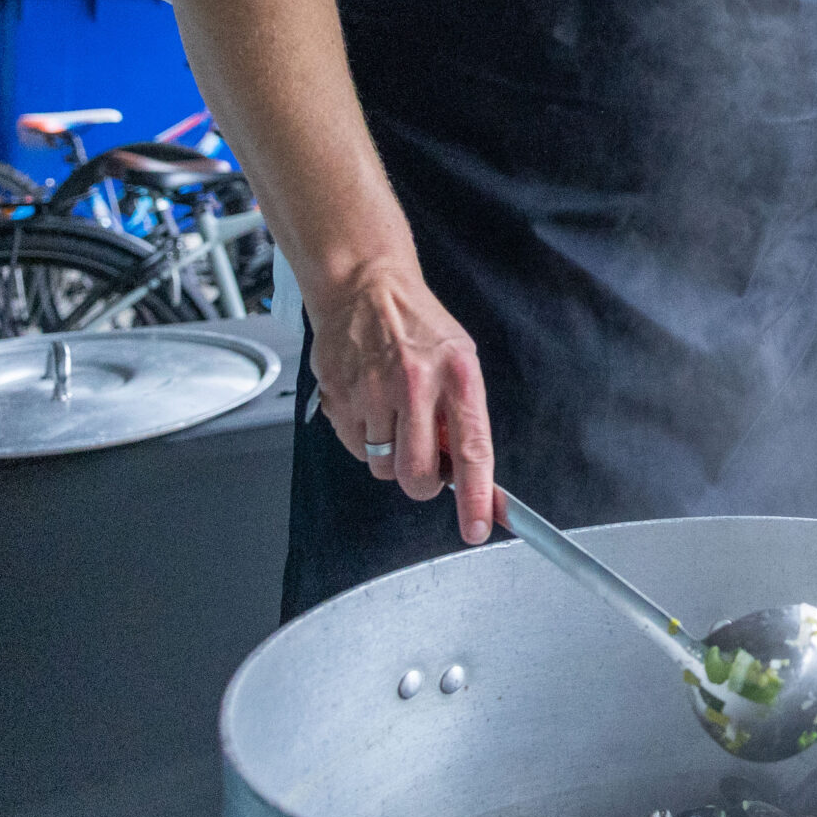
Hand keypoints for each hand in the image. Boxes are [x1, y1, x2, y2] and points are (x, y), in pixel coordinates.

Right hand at [306, 257, 493, 544]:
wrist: (366, 288)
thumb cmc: (419, 327)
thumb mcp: (460, 360)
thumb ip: (461, 415)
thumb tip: (466, 474)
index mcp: (458, 375)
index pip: (472, 450)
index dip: (476, 497)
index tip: (478, 528)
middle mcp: (416, 385)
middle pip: (418, 474)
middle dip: (424, 484)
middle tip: (426, 468)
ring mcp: (372, 393)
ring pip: (383, 467)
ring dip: (391, 457)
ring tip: (395, 417)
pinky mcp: (339, 398)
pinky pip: (355, 450)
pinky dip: (365, 441)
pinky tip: (370, 407)